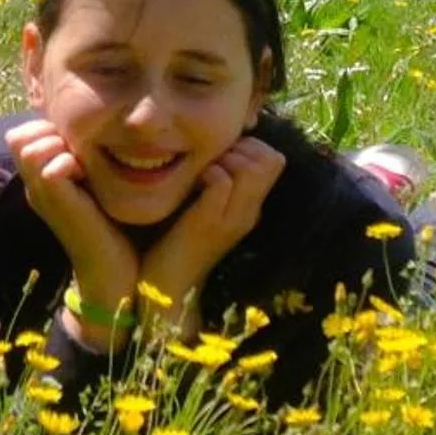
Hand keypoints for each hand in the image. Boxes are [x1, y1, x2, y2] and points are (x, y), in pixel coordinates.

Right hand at [4, 118, 136, 300]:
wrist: (114, 272)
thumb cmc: (113, 227)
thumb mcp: (93, 183)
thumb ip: (83, 159)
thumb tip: (88, 131)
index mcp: (40, 181)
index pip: (22, 134)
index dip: (47, 128)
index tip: (76, 146)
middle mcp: (33, 186)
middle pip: (18, 136)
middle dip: (49, 132)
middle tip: (78, 153)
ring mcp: (39, 196)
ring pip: (28, 146)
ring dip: (58, 145)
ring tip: (81, 164)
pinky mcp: (53, 204)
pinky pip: (48, 166)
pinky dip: (68, 162)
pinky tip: (85, 177)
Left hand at [140, 135, 285, 334]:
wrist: (161, 289)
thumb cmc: (174, 241)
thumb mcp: (203, 205)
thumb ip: (215, 178)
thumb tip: (213, 145)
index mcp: (249, 207)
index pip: (274, 157)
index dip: (249, 146)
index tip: (219, 155)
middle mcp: (248, 212)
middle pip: (272, 158)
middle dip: (241, 147)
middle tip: (211, 161)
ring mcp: (232, 219)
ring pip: (254, 166)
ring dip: (225, 158)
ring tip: (202, 172)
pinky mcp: (209, 225)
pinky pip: (222, 181)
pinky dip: (207, 173)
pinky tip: (191, 184)